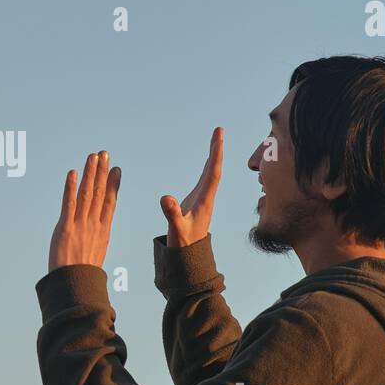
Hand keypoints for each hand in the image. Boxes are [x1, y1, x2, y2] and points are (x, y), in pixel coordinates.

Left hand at [48, 151, 120, 271]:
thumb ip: (96, 239)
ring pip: (87, 193)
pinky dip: (71, 187)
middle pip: (100, 193)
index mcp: (103, 230)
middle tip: (104, 154)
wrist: (74, 286)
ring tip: (93, 157)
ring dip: (90, 173)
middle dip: (102, 171)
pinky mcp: (65, 227)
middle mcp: (94, 225)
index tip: (117, 169)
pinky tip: (73, 173)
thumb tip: (98, 234)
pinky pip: (69, 203)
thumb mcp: (95, 253)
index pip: (110, 202)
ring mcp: (81, 225)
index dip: (113, 184)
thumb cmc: (83, 274)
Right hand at [160, 127, 223, 248]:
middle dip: (216, 149)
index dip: (215, 155)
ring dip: (213, 155)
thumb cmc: (183, 243)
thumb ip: (172, 214)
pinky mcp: (198, 199)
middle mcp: (207, 196)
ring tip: (216, 138)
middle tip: (218, 130)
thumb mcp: (177, 229)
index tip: (218, 138)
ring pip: (211, 172)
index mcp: (205, 201)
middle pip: (214, 169)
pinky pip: (206, 177)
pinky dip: (208, 165)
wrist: (189, 255)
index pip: (213, 173)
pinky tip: (209, 159)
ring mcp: (203, 197)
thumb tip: (165, 197)